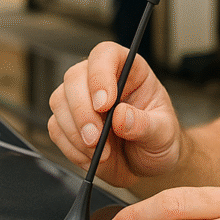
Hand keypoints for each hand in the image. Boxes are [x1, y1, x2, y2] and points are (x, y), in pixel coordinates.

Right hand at [48, 42, 182, 188]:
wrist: (148, 165)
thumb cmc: (159, 140)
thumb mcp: (163, 133)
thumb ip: (145, 125)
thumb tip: (121, 117)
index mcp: (129, 71)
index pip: (106, 55)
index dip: (100, 75)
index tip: (104, 105)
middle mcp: (102, 80)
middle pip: (75, 77)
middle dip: (82, 111)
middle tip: (96, 139)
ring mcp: (82, 100)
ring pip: (59, 102)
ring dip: (75, 132)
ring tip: (101, 153)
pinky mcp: (69, 123)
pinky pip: (56, 129)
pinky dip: (71, 147)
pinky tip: (92, 157)